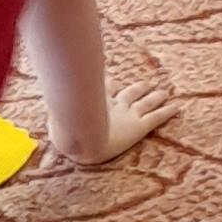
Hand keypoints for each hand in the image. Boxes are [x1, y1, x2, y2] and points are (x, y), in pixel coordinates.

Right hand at [53, 76, 173, 167]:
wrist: (82, 140)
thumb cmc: (68, 133)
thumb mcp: (58, 125)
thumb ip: (55, 124)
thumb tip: (43, 130)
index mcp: (95, 103)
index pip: (105, 89)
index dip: (110, 85)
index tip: (114, 81)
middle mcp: (113, 105)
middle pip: (128, 93)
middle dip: (137, 89)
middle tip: (145, 84)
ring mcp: (128, 115)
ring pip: (146, 103)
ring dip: (155, 97)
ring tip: (164, 92)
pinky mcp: (139, 126)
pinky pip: (157, 117)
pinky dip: (168, 111)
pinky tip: (178, 107)